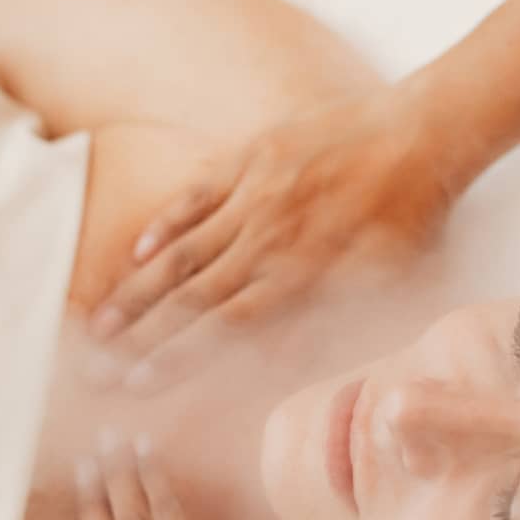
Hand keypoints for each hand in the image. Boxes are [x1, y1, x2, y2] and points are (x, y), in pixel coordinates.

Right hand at [88, 87, 454, 391]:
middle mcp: (269, 241)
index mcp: (303, 277)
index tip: (136, 386)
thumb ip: (335, 322)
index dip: (178, 360)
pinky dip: (165, 223)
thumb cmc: (414, 216)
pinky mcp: (251, 158)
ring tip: (100, 325)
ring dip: (139, 292)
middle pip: (191, 299)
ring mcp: (255, 197)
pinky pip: (197, 195)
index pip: (226, 329)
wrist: (424, 133)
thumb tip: (283, 367)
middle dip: (140, 340)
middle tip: (96, 370)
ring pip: (183, 253)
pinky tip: (137, 252)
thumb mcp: (390, 283)